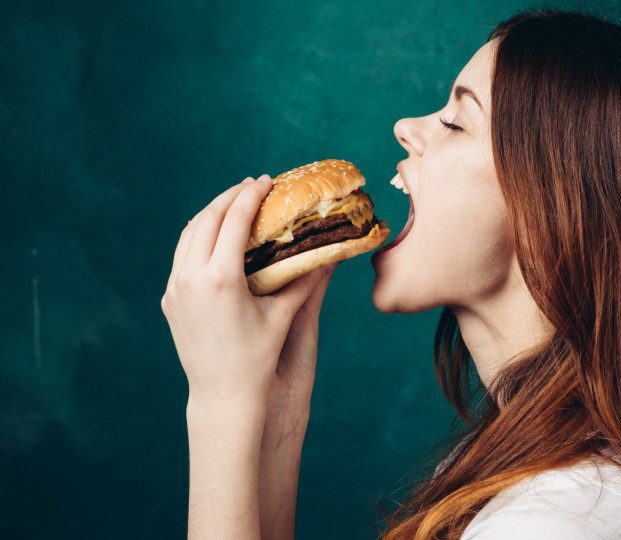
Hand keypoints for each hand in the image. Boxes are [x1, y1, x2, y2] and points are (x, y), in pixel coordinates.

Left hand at [161, 175, 334, 411]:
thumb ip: (304, 279)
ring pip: (188, 234)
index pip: (234, 221)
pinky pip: (181, 255)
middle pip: (207, 219)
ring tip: (233, 204)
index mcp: (220, 279)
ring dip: (211, 214)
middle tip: (252, 186)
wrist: (222, 397)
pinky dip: (198, 236)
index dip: (251, 196)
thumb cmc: (259, 359)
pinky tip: (215, 236)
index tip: (266, 181)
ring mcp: (175, 288)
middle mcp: (191, 278)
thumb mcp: (283, 315)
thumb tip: (330, 254)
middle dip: (229, 198)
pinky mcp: (169, 300)